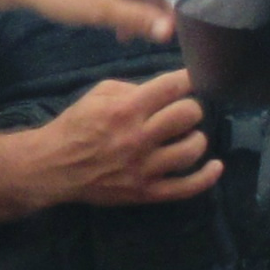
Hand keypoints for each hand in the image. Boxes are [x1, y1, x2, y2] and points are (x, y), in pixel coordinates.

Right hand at [36, 68, 220, 203]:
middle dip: (191, 108)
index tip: (196, 77)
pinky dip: (207, 176)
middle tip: (184, 111)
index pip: (172, 87)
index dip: (189, 78)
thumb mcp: (97, 94)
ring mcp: (144, 168)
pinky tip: (216, 166)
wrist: (53, 166)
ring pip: (192, 149)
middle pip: (188, 115)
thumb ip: (132, 89)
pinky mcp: (146, 192)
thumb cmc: (76, 126)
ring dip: (196, 138)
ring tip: (188, 135)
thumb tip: (164, 90)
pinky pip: (186, 187)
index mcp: (125, 109)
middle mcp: (138, 137)